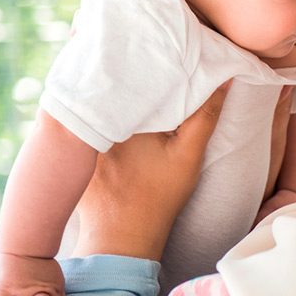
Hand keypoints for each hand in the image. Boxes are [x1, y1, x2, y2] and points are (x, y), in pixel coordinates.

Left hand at [72, 81, 230, 260]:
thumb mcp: (189, 153)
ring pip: (96, 104)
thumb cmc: (158, 195)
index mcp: (120, 113)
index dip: (148, 63)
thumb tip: (224, 79)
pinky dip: (95, 118)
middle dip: (127, 76)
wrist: (123, 236)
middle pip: (112, 87)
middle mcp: (91, 121)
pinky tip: (112, 122)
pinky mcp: (71, 153)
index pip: (133, 76)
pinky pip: (81, 125)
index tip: (161, 58)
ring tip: (131, 87)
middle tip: (147, 68)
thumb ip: (205, 115)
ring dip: (110, 96)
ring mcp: (76, 139)